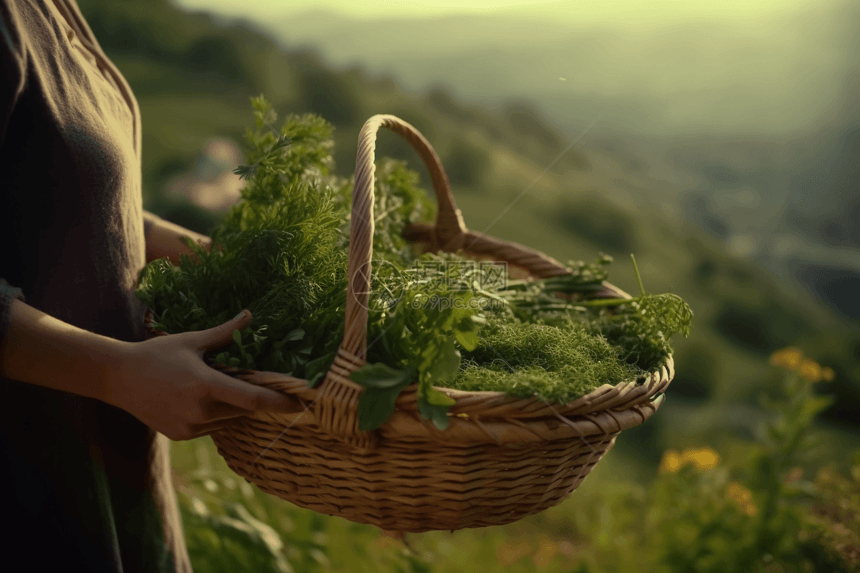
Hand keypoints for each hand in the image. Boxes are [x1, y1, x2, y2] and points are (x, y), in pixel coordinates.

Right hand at [106, 310, 291, 440]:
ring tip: (219, 385)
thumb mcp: (192, 341)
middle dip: (254, 398)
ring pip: (229, 420)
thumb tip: (249, 315)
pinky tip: (202, 398)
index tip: (300, 404)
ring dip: (234, 407)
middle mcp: (200, 412)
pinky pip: (212, 427)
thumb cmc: (157, 354)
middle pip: (244, 409)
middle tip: (258, 382)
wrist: (118, 378)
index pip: (253, 400)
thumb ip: (225, 333)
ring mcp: (190, 427)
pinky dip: (217, 415)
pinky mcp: (182, 436)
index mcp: (206, 386)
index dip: (279, 403)